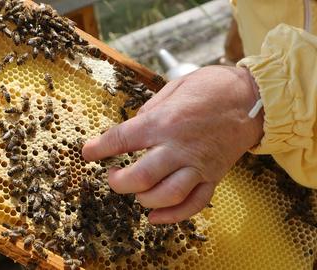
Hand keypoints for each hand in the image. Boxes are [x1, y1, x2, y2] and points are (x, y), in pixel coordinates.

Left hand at [83, 66, 263, 223]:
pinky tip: (155, 217)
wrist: (251, 98)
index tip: (88, 153)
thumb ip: (149, 111)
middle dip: (118, 182)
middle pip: (140, 176)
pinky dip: (172, 216)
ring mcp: (197, 164)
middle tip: (113, 177)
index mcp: (164, 121)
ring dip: (143, 200)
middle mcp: (178, 146)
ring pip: (166, 195)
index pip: (122, 139)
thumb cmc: (210, 87)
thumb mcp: (173, 88)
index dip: (99, 148)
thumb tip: (132, 128)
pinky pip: (193, 204)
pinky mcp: (213, 176)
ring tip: (135, 193)